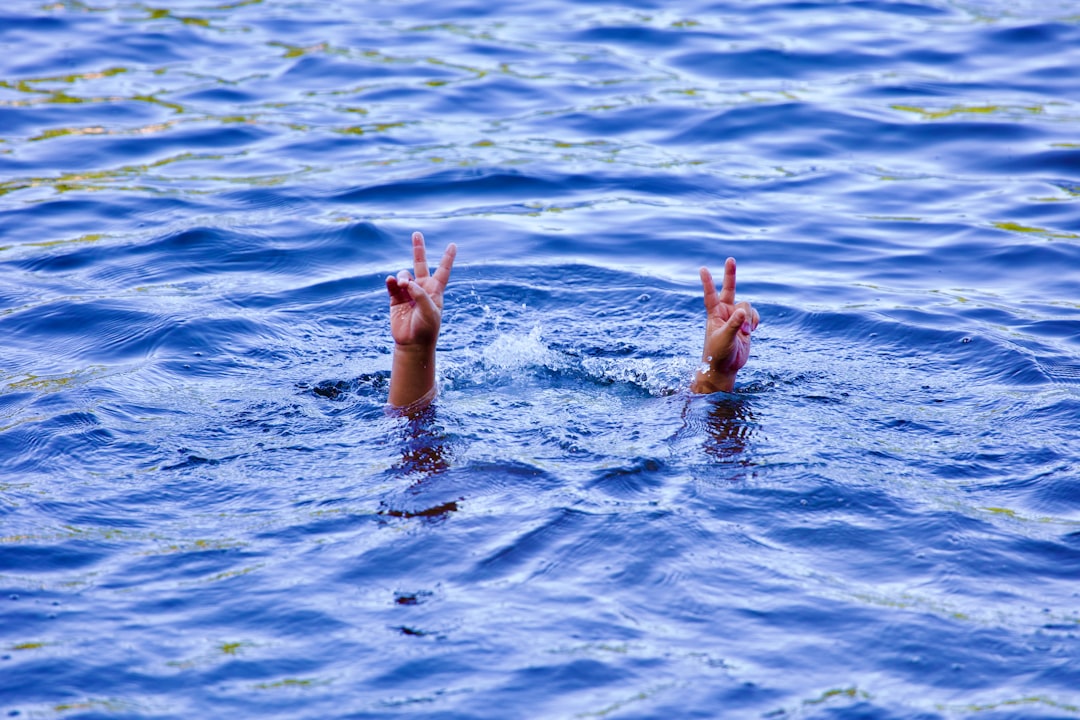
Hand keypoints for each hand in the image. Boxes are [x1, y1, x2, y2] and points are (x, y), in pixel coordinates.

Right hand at [386, 232, 455, 407]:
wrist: (413, 343)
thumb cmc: (427, 328)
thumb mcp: (430, 311)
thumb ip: (420, 294)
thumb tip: (406, 282)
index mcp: (435, 290)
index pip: (443, 270)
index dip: (448, 258)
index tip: (453, 245)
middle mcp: (422, 288)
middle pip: (420, 264)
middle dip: (418, 249)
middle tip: (417, 234)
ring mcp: (408, 292)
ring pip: (404, 275)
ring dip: (402, 276)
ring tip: (402, 284)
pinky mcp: (395, 299)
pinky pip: (392, 285)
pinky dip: (391, 281)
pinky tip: (391, 282)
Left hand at [691, 257, 758, 393]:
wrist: (726, 367)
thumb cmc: (718, 354)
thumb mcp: (725, 339)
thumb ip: (734, 325)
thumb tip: (742, 312)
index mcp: (714, 314)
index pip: (710, 295)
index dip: (707, 282)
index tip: (702, 269)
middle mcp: (724, 312)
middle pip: (729, 289)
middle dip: (731, 275)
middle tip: (730, 259)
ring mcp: (736, 317)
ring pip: (747, 306)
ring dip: (749, 319)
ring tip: (746, 333)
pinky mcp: (745, 323)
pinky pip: (754, 314)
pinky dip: (755, 320)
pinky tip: (752, 330)